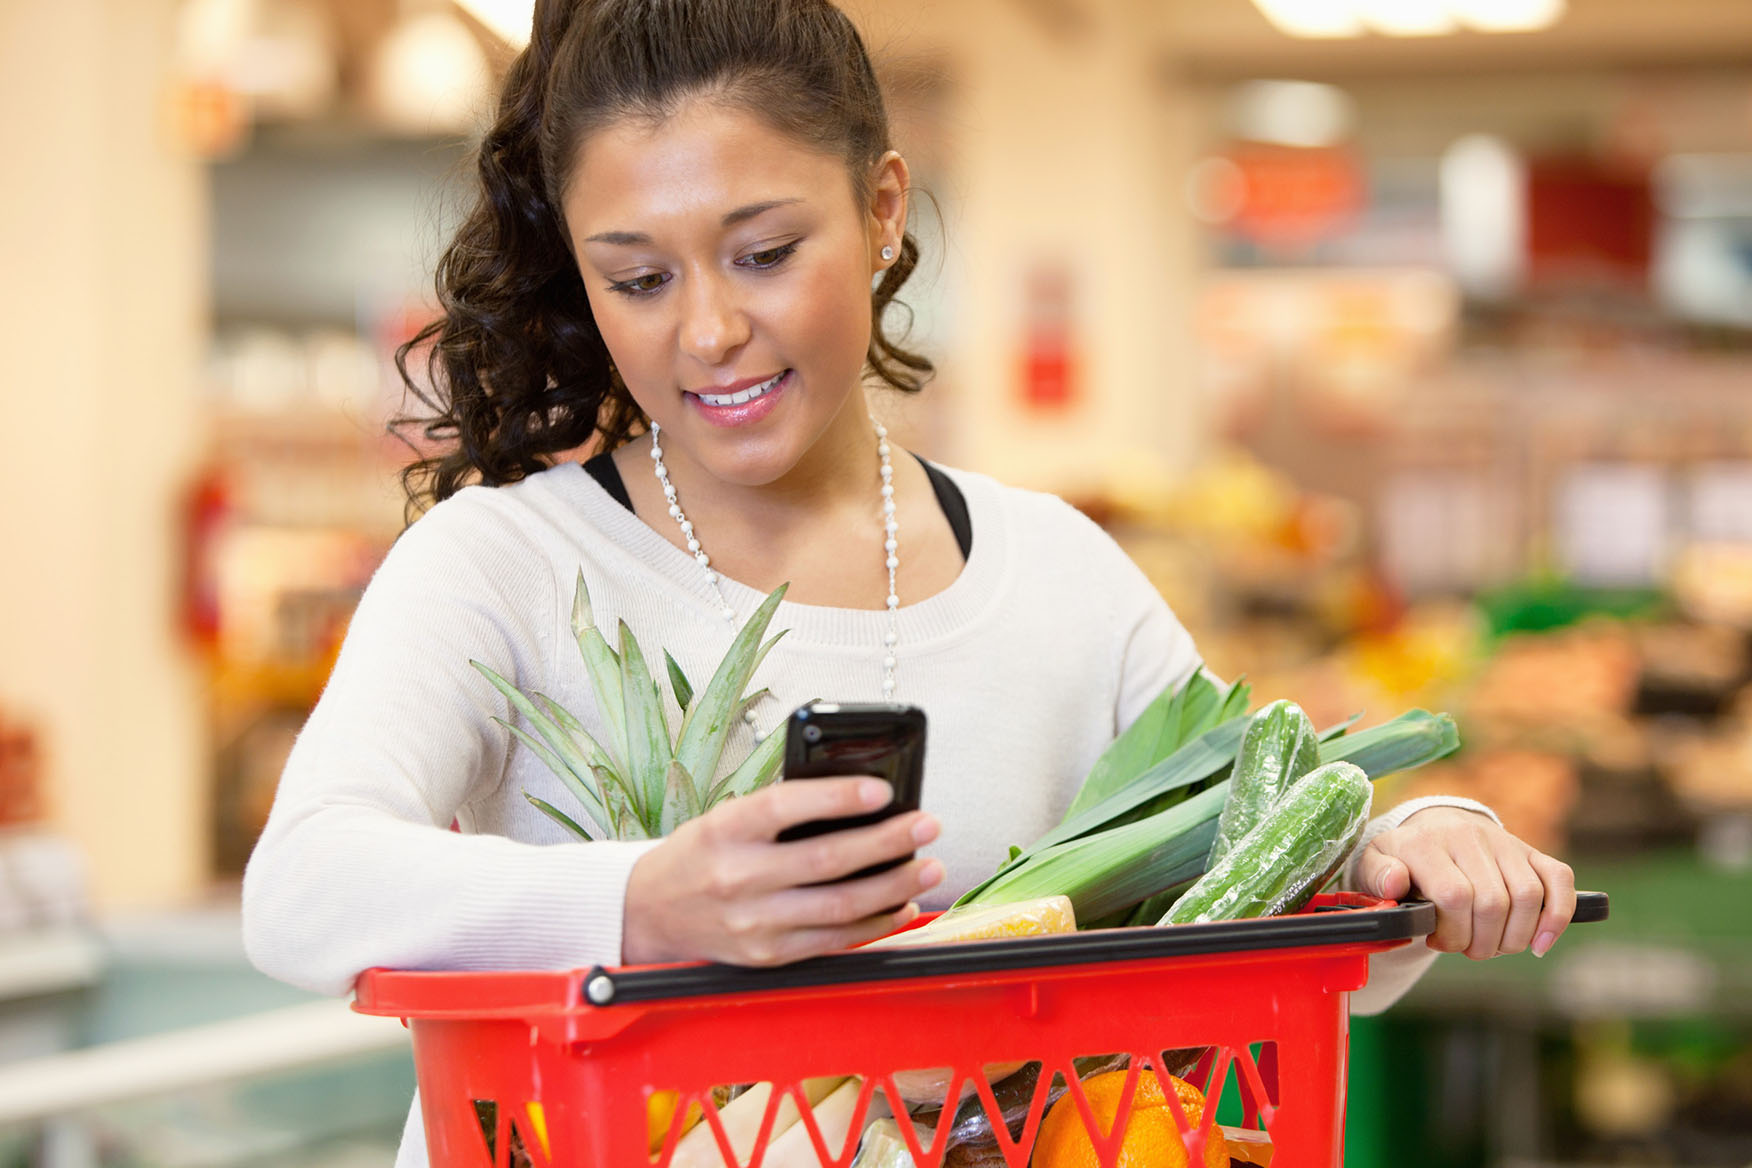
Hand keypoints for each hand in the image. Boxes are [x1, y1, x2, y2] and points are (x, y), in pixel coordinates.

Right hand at [621, 777, 943, 966]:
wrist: (650, 912)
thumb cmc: (699, 855)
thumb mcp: (726, 818)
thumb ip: (781, 812)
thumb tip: (858, 802)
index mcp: (726, 831)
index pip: (787, 807)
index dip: (839, 798)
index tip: (883, 790)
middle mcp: (738, 878)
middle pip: (827, 860)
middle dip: (889, 842)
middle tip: (928, 825)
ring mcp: (755, 923)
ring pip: (840, 906)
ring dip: (895, 885)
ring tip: (929, 865)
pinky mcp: (768, 956)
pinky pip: (834, 941)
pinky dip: (875, 924)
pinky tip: (901, 903)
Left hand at [1352, 806, 1575, 960]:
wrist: (1430, 828)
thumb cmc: (1402, 859)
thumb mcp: (1373, 865)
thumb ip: (1377, 876)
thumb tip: (1394, 882)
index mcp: (1425, 842)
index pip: (1454, 895)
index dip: (1452, 932)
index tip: (1437, 941)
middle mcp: (1468, 836)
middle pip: (1493, 902)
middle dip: (1480, 941)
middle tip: (1465, 948)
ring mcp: (1503, 842)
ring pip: (1528, 896)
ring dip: (1514, 937)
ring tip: (1490, 945)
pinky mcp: (1530, 851)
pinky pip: (1559, 879)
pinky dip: (1557, 917)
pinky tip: (1539, 943)